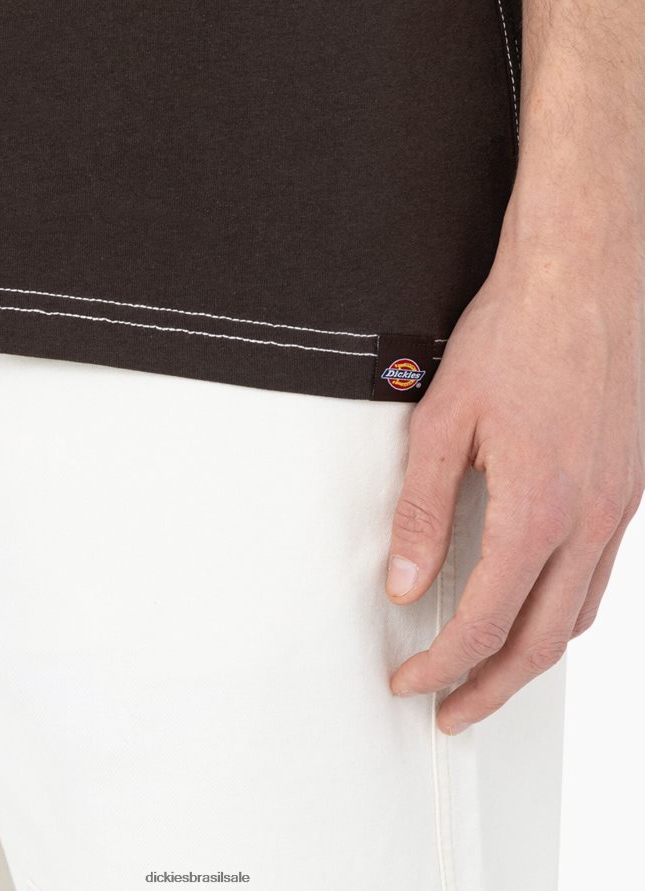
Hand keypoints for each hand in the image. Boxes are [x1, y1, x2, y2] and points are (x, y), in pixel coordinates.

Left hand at [386, 206, 644, 734]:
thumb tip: (404, 581)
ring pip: (577, 615)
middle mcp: (590, 519)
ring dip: (530, 657)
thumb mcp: (443, 424)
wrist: (585, 274)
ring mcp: (619, 506)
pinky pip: (600, 575)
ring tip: (490, 676)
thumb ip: (422, 512)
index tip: (412, 680)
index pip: (483, 622)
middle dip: (491, 689)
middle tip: (452, 713)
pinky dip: (562, 611)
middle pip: (540, 642)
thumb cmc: (518, 334)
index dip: (442, 665)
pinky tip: (537, 607)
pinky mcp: (628, 486)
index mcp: (539, 509)